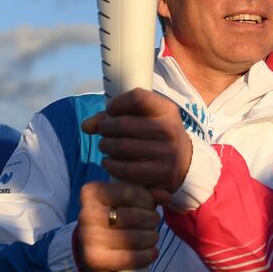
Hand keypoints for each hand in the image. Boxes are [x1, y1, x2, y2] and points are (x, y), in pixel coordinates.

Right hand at [74, 180, 160, 271]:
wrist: (92, 251)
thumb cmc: (113, 220)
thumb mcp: (127, 201)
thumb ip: (147, 193)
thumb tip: (166, 196)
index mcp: (92, 193)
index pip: (129, 192)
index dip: (147, 200)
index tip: (150, 206)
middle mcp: (86, 214)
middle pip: (134, 216)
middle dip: (151, 220)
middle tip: (153, 222)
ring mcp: (88, 238)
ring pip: (133, 238)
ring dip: (151, 238)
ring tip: (152, 238)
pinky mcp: (94, 260)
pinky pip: (130, 257)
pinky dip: (146, 255)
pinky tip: (150, 252)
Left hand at [82, 88, 193, 204]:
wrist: (186, 164)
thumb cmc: (159, 136)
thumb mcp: (148, 119)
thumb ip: (116, 116)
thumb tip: (86, 126)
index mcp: (166, 110)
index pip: (137, 97)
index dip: (117, 103)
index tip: (111, 111)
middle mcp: (168, 129)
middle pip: (123, 124)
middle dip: (105, 128)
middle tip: (103, 132)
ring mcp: (165, 152)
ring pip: (121, 147)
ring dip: (106, 146)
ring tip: (106, 146)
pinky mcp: (160, 173)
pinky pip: (125, 168)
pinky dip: (111, 164)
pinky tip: (109, 161)